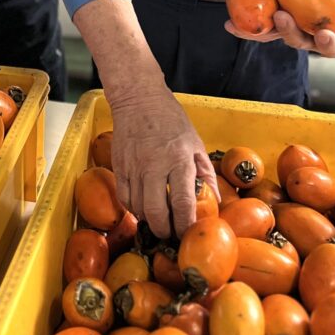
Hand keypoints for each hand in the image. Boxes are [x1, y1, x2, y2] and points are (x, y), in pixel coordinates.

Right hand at [109, 80, 218, 238]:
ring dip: (149, 221)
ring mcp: (133, 166)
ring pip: (138, 207)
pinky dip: (133, 208)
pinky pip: (124, 197)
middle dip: (165, 230)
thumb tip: (215, 200)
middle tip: (172, 234)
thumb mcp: (195, 143)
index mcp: (178, 159)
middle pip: (156, 211)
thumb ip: (205, 173)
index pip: (183, 202)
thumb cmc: (171, 120)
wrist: (138, 99)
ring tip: (159, 223)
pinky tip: (142, 208)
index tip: (189, 233)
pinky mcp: (119, 165)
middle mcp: (154, 165)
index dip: (186, 223)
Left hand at [224, 0, 334, 56]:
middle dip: (295, 34)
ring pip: (278, 35)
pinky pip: (256, 28)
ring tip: (271, 13)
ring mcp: (289, 30)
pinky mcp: (271, 23)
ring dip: (271, 28)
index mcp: (333, 39)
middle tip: (285, 18)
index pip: (332, 47)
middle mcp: (308, 38)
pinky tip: (229, 24)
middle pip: (301, 43)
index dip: (328, 43)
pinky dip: (242, 28)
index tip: (325, 35)